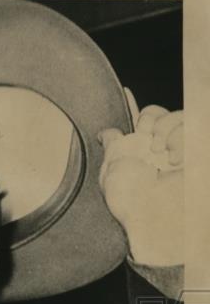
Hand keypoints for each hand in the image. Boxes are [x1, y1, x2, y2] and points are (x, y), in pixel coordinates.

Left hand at [98, 88, 183, 266]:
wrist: (155, 213)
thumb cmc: (130, 198)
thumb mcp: (112, 169)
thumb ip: (112, 145)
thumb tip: (105, 132)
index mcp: (139, 152)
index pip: (138, 123)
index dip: (133, 105)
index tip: (124, 90)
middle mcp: (161, 148)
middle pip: (159, 113)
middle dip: (150, 118)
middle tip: (146, 139)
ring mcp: (182, 149)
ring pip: (178, 115)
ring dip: (166, 129)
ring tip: (161, 153)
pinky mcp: (197, 150)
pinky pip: (194, 123)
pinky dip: (181, 136)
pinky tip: (174, 157)